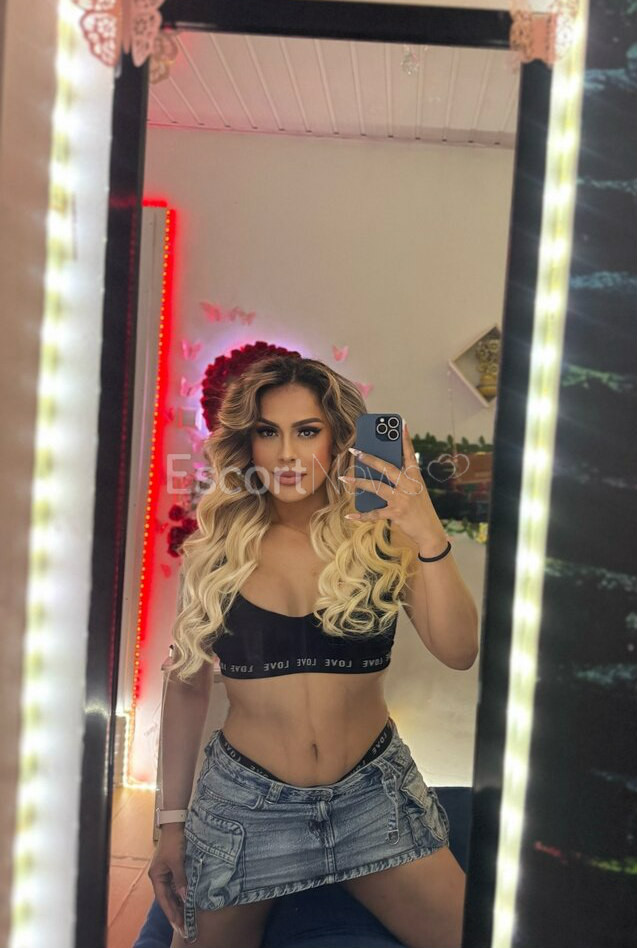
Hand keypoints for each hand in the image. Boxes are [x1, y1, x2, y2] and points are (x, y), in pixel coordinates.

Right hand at [148, 826, 188, 938]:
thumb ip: (181, 879)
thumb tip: (185, 897)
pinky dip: (181, 894)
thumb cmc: (174, 842)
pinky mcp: (173, 869)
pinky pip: (176, 886)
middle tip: (183, 926)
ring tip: (186, 918)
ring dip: (178, 904)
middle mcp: (159, 877)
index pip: (163, 899)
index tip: (178, 924)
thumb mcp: (177, 861)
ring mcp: (166, 873)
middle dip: (174, 912)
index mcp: (156, 876)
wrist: (176, 824)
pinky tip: (187, 902)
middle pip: (167, 898)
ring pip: (172, 893)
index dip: (170, 912)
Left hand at [340, 420, 443, 546]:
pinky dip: (361, 516)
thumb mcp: (416, 490)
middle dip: (370, 458)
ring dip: (358, 482)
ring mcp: (403, 500)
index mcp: (415, 477)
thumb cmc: (420, 509)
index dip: (405, 439)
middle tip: (355, 450)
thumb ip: (401, 479)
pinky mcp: (396, 514)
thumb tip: (379, 468)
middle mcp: (410, 486)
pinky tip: (349, 515)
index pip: (410, 454)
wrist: (430, 532)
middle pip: (387, 468)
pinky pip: (374, 513)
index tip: (401, 423)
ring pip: (376, 487)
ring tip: (344, 478)